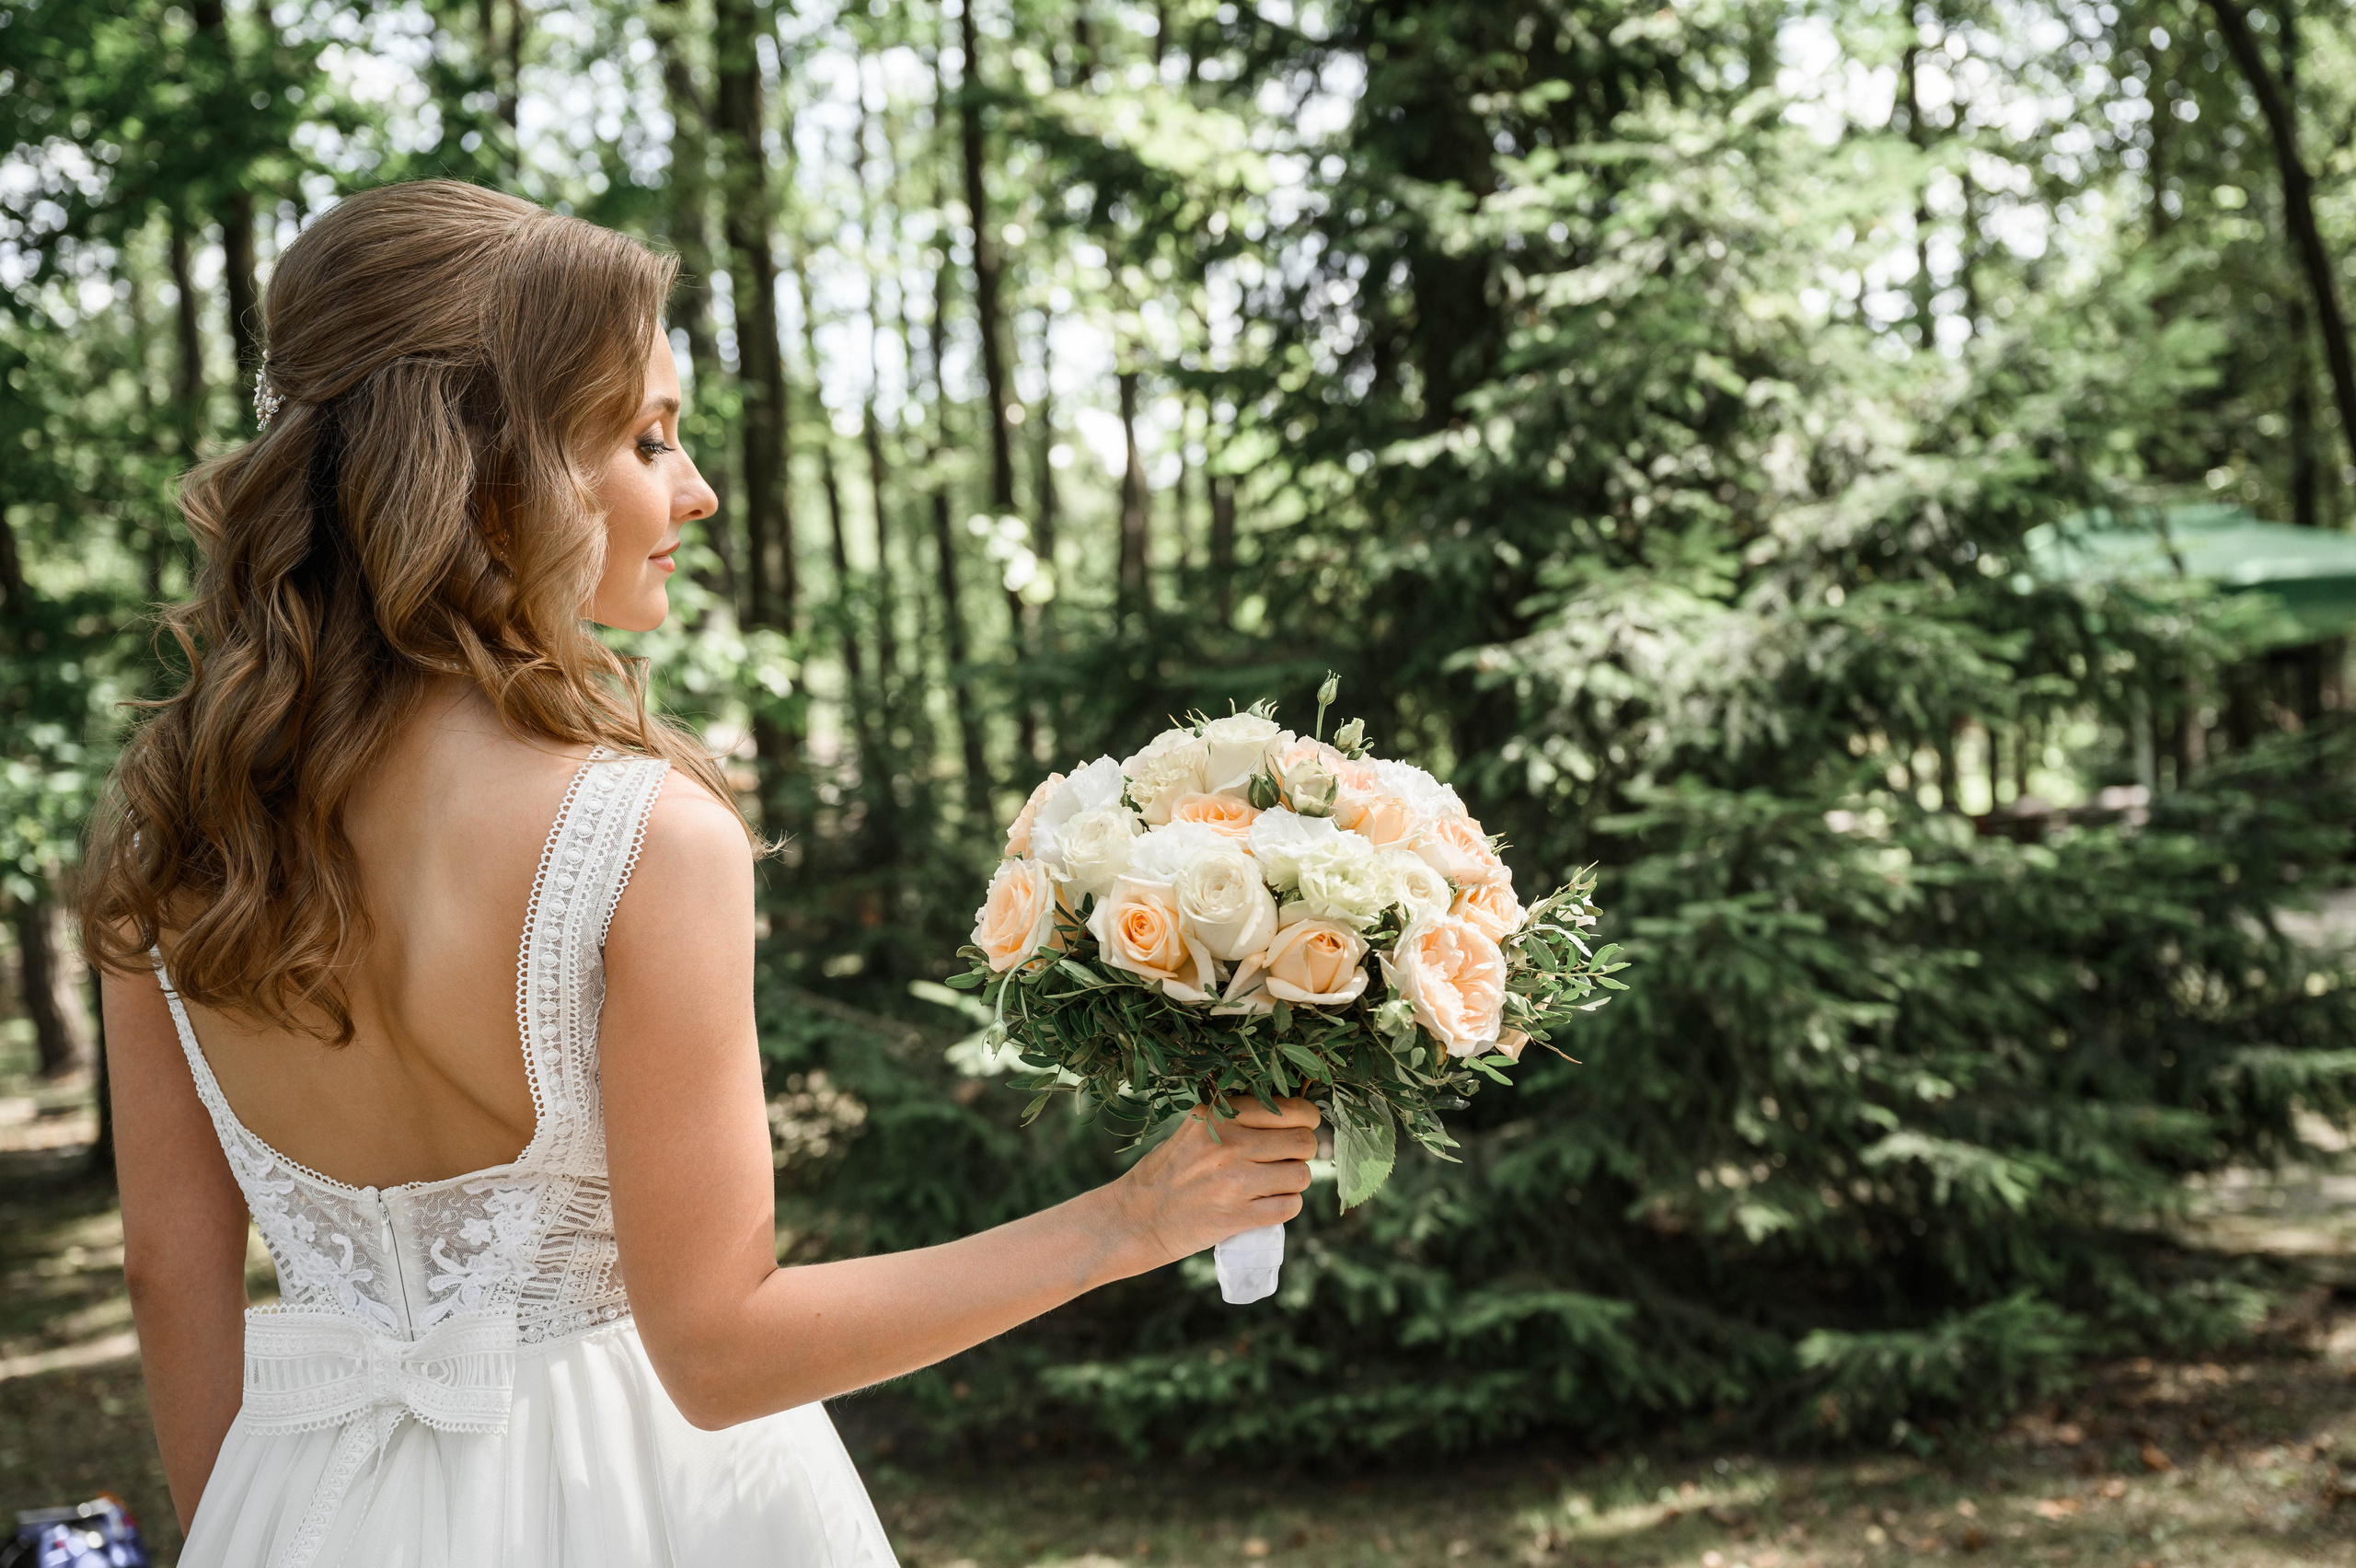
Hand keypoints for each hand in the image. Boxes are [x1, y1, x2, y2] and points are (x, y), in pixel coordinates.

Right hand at [1109, 1097, 1320, 1269]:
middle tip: (1289, 1159)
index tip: (1303, 1126)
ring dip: (1295, 1181)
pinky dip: (1287, 1206)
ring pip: (1301, 1175)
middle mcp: (1228, 1144)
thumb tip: (1292, 1112)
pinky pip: (1289, 1206)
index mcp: (1218, 1115)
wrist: (1136, 1218)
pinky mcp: (1237, 1216)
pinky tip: (1270, 1204)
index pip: (1290, 1109)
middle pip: (1302, 1142)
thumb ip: (1236, 1118)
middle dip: (1303, 1152)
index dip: (1306, 1119)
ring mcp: (1234, 1182)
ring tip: (1276, 1183)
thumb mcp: (1195, 1129)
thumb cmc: (1169, 1171)